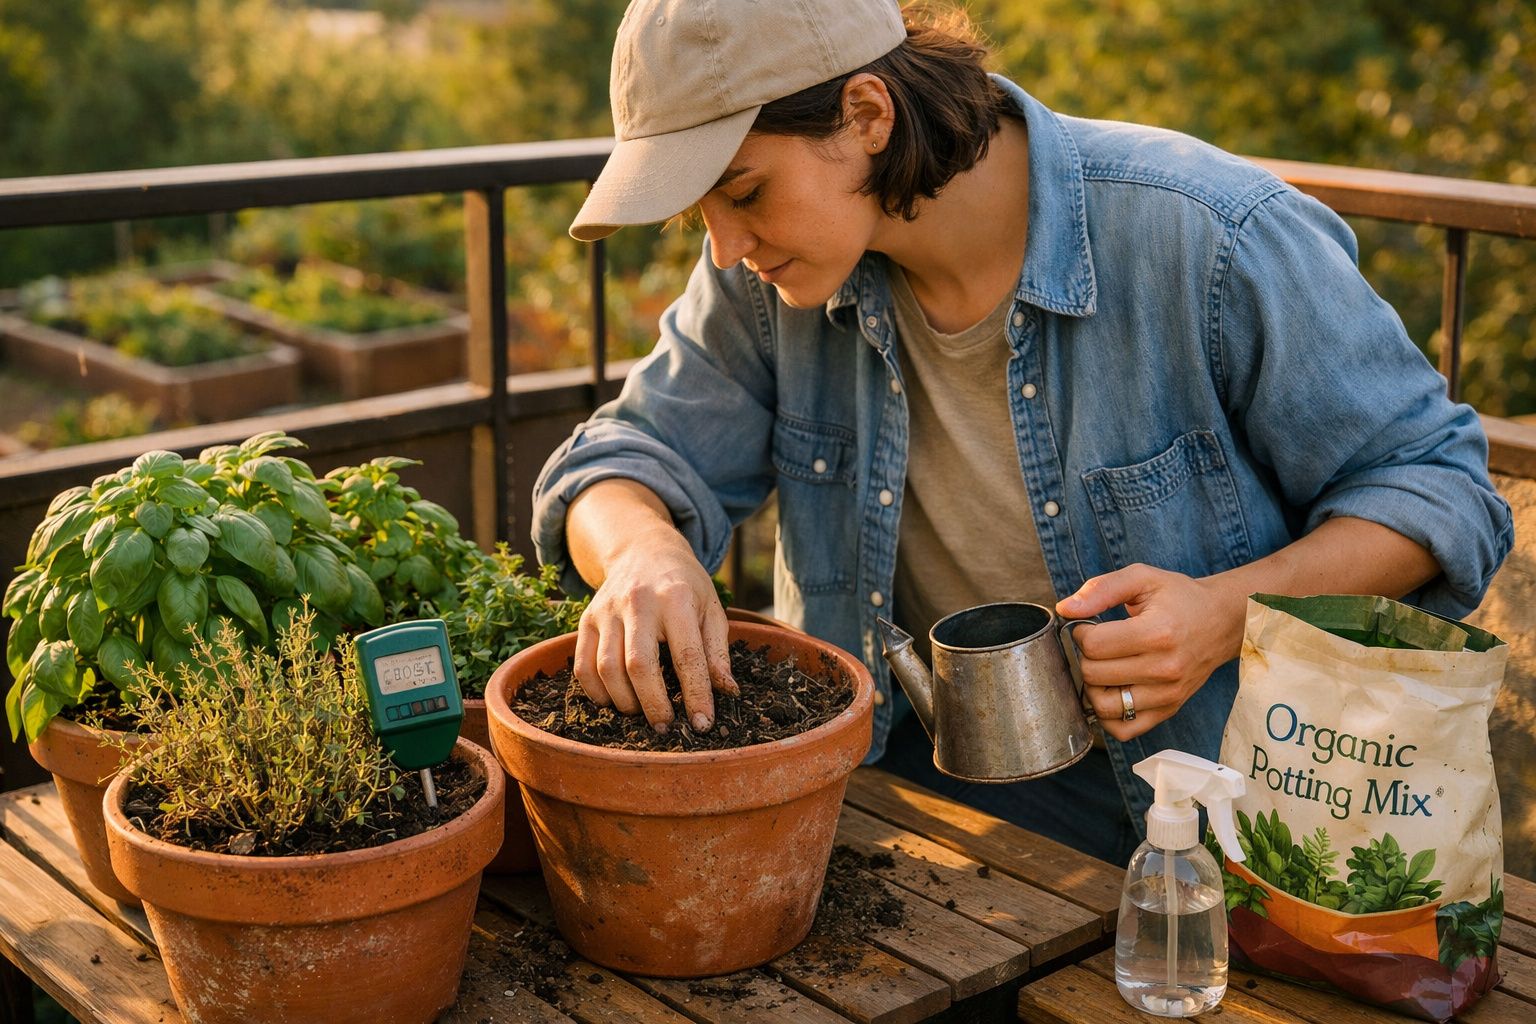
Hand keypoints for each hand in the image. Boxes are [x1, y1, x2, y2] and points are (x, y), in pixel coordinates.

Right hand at [572, 524, 737, 733]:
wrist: (644, 550)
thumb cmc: (685, 585)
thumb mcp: (711, 608)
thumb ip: (717, 651)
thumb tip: (726, 692)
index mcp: (677, 598)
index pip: (687, 655)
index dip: (696, 694)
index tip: (702, 724)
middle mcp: (638, 602)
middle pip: (639, 665)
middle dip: (653, 704)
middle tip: (666, 727)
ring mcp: (607, 610)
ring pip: (606, 668)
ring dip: (624, 701)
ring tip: (641, 713)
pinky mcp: (586, 619)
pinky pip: (582, 666)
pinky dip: (596, 692)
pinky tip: (614, 700)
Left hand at [1055, 564, 1243, 741]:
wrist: (1222, 620)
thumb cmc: (1180, 598)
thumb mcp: (1142, 578)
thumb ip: (1101, 589)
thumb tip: (1065, 609)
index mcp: (1157, 633)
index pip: (1093, 646)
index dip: (1080, 632)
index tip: (1090, 626)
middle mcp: (1165, 669)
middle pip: (1094, 675)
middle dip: (1085, 657)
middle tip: (1098, 645)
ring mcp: (1168, 695)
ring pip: (1103, 706)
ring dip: (1093, 687)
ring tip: (1104, 667)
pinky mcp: (1169, 710)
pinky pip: (1124, 730)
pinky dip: (1108, 715)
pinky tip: (1112, 690)